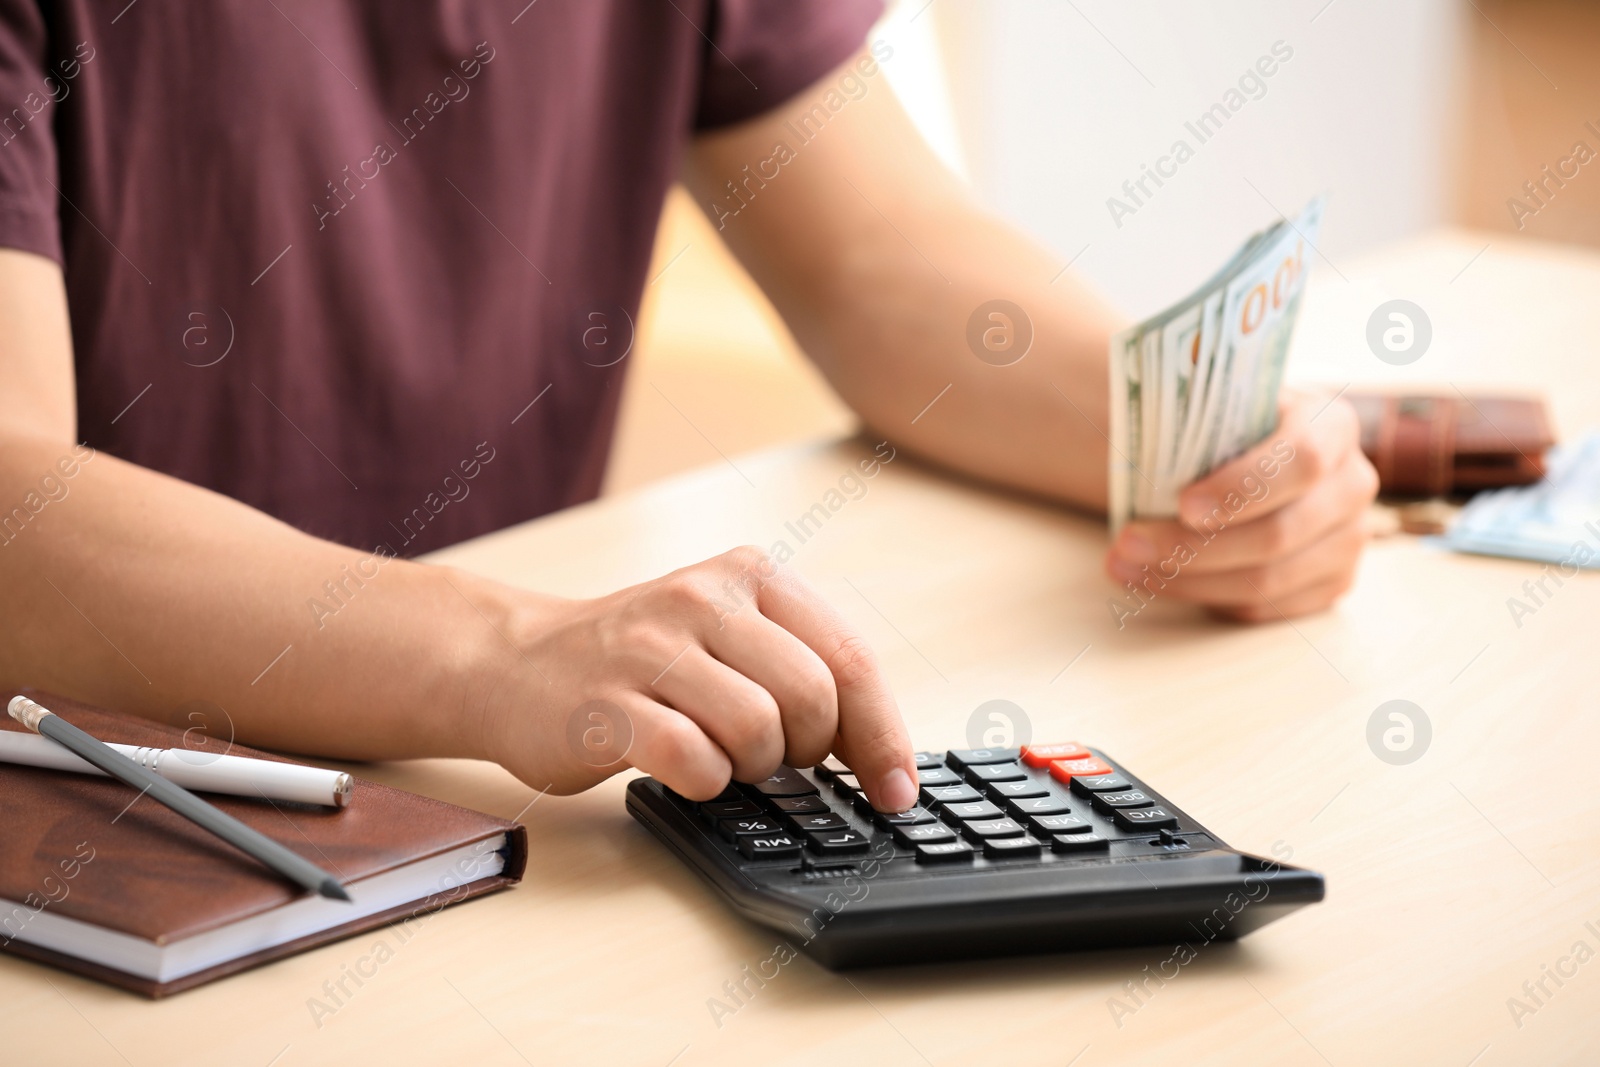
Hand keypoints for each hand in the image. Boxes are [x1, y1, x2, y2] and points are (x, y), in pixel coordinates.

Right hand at [484, 547, 919, 810]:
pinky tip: (681, 767)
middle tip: (772, 757)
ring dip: (750, 766)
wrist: (511, 663)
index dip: (884, 735)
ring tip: (716, 752)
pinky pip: (693, 761)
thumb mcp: (726, 632)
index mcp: (749, 575)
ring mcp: (650, 649)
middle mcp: (702, 599)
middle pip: (812, 698)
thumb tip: (879, 751)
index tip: (897, 790)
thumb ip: (798, 665)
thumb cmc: (637, 661)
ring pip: (758, 730)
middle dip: (807, 750)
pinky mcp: (605, 706)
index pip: (850, 657)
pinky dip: (703, 782)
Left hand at [1104, 389, 1378, 621]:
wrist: (1245, 460)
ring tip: (1125, 567)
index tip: (1182, 505)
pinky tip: (1157, 581)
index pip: (1301, 459)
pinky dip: (1204, 598)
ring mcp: (1348, 540)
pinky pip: (1264, 608)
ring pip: (1267, 580)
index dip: (1241, 488)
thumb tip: (1148, 418)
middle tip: (1127, 543)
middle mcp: (1353, 483)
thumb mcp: (1215, 403)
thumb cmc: (1222, 429)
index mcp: (1333, 424)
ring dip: (1187, 580)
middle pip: (1278, 533)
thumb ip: (1193, 408)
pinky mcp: (1330, 584)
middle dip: (1191, 546)